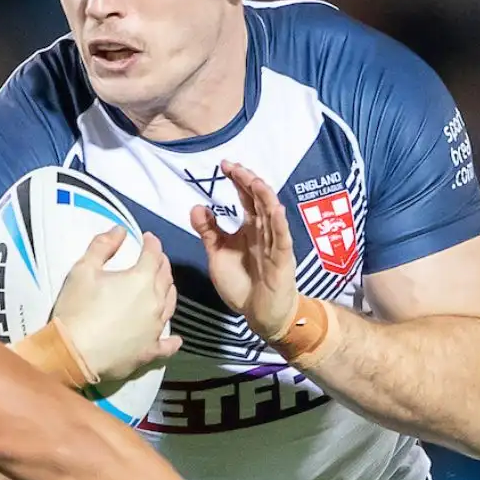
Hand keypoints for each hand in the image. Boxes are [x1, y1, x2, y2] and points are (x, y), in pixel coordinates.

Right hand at [53, 226, 181, 379]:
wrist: (72, 353)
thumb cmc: (77, 308)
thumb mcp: (83, 269)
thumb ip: (102, 245)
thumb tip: (120, 229)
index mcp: (141, 279)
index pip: (154, 254)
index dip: (152, 243)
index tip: (148, 238)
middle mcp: (155, 302)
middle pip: (165, 277)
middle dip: (161, 264)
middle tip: (155, 258)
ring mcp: (156, 328)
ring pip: (170, 305)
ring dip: (168, 291)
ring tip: (163, 286)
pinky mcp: (150, 352)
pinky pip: (167, 344)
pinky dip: (172, 340)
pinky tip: (175, 339)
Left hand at [190, 161, 298, 340]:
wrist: (259, 314)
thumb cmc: (242, 283)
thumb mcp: (218, 254)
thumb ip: (209, 231)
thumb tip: (196, 206)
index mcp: (250, 228)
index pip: (246, 197)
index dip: (238, 180)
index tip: (225, 165)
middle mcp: (264, 232)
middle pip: (259, 200)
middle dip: (248, 182)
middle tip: (235, 168)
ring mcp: (275, 245)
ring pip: (272, 216)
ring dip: (264, 197)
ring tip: (254, 181)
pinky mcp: (283, 261)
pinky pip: (282, 240)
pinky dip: (279, 225)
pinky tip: (274, 210)